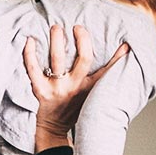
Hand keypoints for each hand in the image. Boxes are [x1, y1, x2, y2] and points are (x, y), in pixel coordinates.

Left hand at [23, 25, 130, 147]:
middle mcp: (74, 86)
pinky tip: (30, 41)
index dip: (117, 58)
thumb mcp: (94, 91)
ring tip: (56, 28)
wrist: (53, 127)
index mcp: (89, 87)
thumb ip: (107, 72)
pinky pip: (33, 70)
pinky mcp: (40, 91)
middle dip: (82, 40)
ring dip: (57, 41)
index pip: (107, 71)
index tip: (122, 43)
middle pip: (82, 60)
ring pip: (57, 60)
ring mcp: (57, 88)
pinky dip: (30, 54)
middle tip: (77, 27)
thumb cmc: (74, 106)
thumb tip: (126, 48)